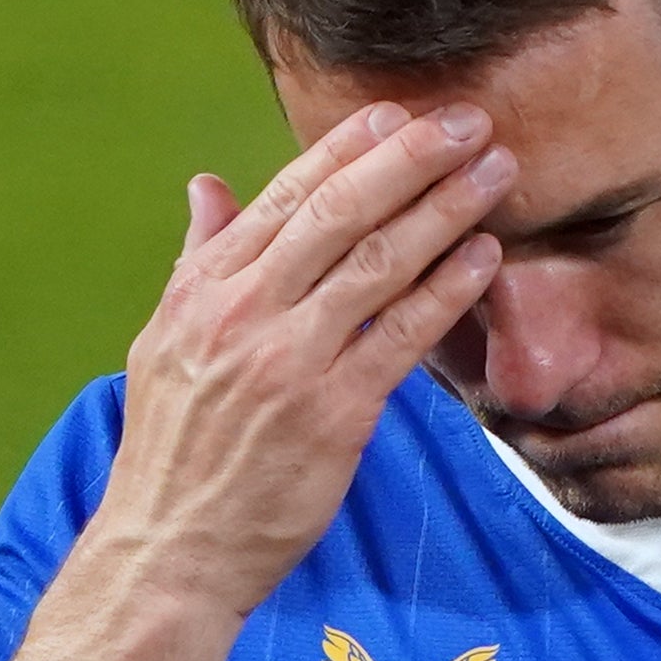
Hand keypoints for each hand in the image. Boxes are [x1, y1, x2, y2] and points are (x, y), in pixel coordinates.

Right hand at [83, 101, 515, 619]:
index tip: (398, 112)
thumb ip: (200, 258)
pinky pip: (403, 336)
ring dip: (445, 210)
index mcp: (205, 288)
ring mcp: (291, 360)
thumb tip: (208, 187)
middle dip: (411, 158)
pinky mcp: (335, 413)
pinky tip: (485, 258)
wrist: (170, 548)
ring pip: (380, 263)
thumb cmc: (173, 450)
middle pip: (341, 213)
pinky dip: (448, 291)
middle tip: (468, 122)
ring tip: (494, 174)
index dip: (348, 147)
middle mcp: (246, 311)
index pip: (286, 196)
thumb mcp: (166, 340)